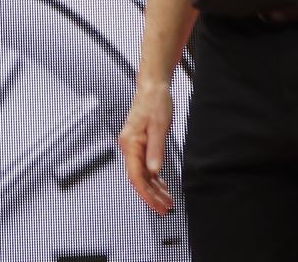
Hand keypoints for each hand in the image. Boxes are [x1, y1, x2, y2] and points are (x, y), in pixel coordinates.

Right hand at [118, 78, 176, 213]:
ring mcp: (134, 147)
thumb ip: (156, 150)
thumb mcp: (159, 127)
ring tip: (168, 202)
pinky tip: (163, 186)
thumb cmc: (154, 102)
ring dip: (155, 189)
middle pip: (139, 178)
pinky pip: (146, 167)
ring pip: (143, 175)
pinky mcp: (141, 145)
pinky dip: (155, 179)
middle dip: (152, 196)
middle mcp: (129, 147)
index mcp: (130, 143)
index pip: (136, 176)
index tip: (158, 205)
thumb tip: (154, 171)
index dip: (147, 194)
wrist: (153, 87)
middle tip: (166, 209)